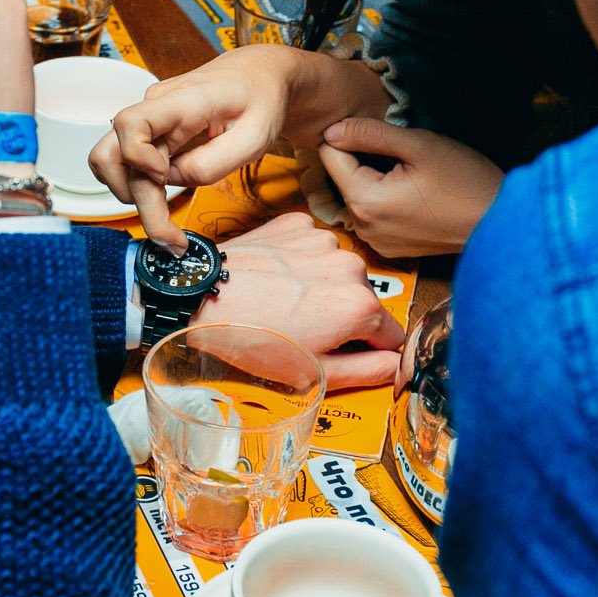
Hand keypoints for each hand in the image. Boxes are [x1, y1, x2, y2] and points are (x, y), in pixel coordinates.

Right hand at [92, 46, 384, 251]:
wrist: (256, 77)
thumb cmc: (260, 101)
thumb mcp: (256, 137)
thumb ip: (214, 163)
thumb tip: (173, 181)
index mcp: (183, 100)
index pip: (131, 123)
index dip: (137, 157)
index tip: (162, 178)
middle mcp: (154, 108)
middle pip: (115, 156)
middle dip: (139, 202)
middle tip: (172, 238)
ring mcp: (148, 121)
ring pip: (111, 163)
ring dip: (132, 197)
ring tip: (167, 220)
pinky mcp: (149, 134)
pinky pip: (126, 165)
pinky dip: (138, 190)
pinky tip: (164, 202)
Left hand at [189, 213, 404, 389]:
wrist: (201, 296)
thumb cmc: (252, 338)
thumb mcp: (315, 371)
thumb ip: (367, 371)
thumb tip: (396, 366)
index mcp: (361, 306)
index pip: (391, 334)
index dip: (369, 349)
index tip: (341, 351)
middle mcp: (350, 266)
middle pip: (364, 300)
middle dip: (343, 317)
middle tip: (303, 330)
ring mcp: (323, 241)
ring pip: (337, 272)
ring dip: (322, 287)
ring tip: (284, 303)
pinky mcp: (297, 225)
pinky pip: (312, 249)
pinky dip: (300, 262)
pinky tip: (276, 278)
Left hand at [316, 118, 503, 258]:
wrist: (499, 222)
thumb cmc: (465, 181)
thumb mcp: (419, 145)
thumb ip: (370, 133)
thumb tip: (331, 129)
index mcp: (364, 200)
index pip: (329, 156)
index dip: (347, 135)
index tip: (374, 131)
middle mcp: (363, 226)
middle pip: (341, 177)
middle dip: (360, 158)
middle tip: (398, 150)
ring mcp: (376, 241)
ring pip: (356, 195)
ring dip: (371, 178)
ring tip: (407, 171)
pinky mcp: (389, 248)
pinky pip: (372, 214)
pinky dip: (382, 199)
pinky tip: (410, 192)